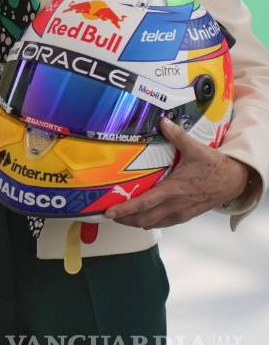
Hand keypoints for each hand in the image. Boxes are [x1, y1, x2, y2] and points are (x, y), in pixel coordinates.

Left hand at [107, 118, 251, 228]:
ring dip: (135, 222)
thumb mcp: (195, 149)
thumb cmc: (214, 166)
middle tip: (108, 214)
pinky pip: (164, 223)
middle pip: (144, 219)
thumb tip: (163, 121)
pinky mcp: (186, 216)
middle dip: (125, 218)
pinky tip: (142, 218)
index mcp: (173, 190)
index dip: (125, 209)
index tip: (109, 212)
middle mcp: (175, 205)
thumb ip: (176, 135)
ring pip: (153, 224)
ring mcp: (181, 213)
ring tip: (121, 217)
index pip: (144, 204)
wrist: (235, 181)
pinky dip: (150, 222)